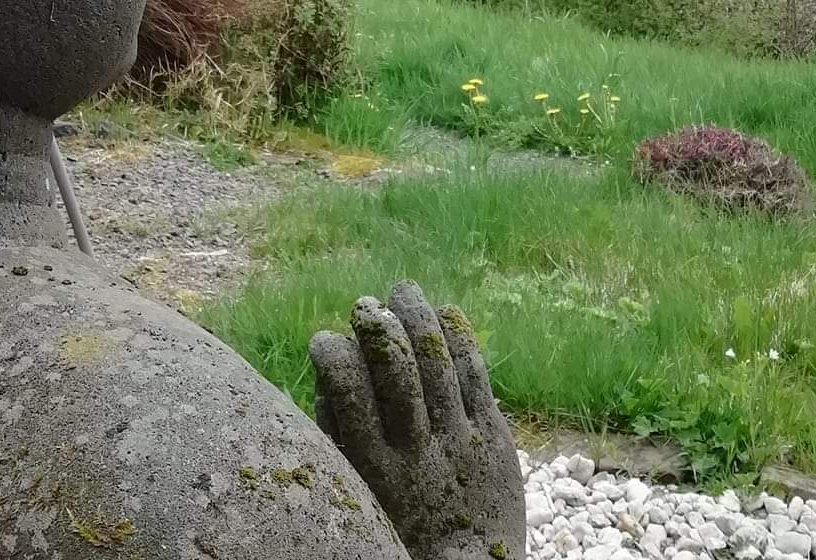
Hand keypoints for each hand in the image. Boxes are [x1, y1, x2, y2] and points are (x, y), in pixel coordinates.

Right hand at [309, 282, 525, 559]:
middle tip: (364, 304)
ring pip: (438, 364)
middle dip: (378, 327)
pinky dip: (461, 338)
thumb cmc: (399, 525)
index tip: (323, 339)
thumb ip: (339, 437)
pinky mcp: (492, 436)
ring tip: (403, 289)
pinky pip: (476, 375)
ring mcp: (458, 441)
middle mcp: (417, 452)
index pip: (349, 395)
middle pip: (398, 371)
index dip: (333, 357)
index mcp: (373, 470)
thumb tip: (326, 371)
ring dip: (418, 318)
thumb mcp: (359, 493)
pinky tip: (447, 310)